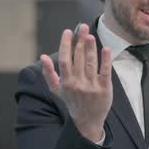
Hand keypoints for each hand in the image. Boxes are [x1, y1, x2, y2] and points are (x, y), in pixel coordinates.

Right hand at [40, 24, 112, 141]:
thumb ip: (49, 73)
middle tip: (83, 27)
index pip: (64, 59)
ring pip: (90, 63)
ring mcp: (92, 86)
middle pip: (78, 58)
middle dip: (80, 41)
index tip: (68, 31)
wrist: (87, 120)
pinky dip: (106, 60)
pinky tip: (106, 49)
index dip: (66, 44)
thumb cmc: (72, 101)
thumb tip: (43, 56)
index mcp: (66, 82)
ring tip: (90, 35)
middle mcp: (78, 83)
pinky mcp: (104, 89)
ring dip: (91, 48)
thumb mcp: (56, 89)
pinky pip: (105, 72)